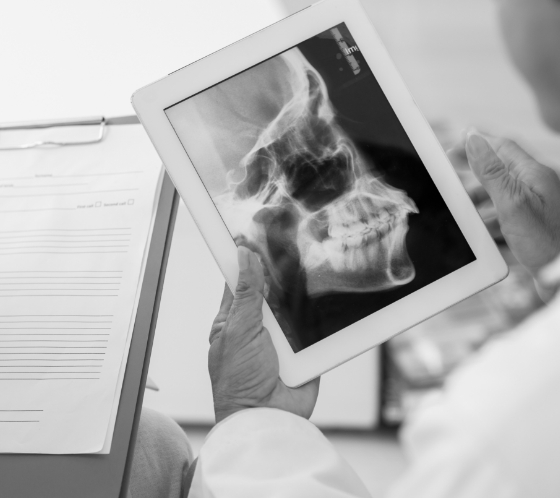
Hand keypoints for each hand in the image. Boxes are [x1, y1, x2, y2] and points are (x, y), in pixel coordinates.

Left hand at [208, 246, 319, 423]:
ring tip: (312, 267)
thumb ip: (245, 294)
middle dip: (281, 273)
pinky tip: (327, 297)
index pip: (239, 278)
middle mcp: (258, 323)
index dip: (246, 257)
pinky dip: (319, 316)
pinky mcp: (303, 348)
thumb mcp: (238, 331)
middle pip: (271, 287)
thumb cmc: (238, 383)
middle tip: (292, 244)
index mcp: (234, 317)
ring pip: (294, 304)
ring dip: (301, 296)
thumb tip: (244, 255)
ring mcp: (282, 336)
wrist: (267, 420)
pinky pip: (314, 325)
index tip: (253, 231)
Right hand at [461, 131, 559, 276]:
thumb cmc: (545, 242)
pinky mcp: (535, 227)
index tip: (454, 147)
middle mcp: (539, 188)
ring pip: (503, 193)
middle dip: (476, 171)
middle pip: (502, 169)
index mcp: (535, 175)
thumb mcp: (511, 202)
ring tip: (465, 206)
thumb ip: (491, 171)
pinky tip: (484, 229)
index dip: (477, 144)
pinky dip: (491, 217)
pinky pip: (508, 214)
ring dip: (481, 197)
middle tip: (454, 171)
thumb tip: (473, 139)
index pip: (502, 148)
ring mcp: (538, 208)